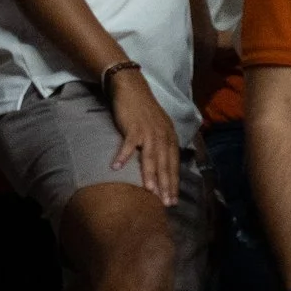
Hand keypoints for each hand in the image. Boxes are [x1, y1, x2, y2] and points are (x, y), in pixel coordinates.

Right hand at [105, 66, 179, 204]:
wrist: (131, 88)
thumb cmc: (144, 109)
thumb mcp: (159, 127)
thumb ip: (163, 144)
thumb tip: (164, 165)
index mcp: (169, 137)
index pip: (173, 165)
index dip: (173, 183)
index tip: (172, 200)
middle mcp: (162, 136)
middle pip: (164, 164)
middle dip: (165, 185)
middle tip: (165, 202)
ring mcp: (148, 131)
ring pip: (150, 157)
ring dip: (149, 174)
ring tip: (148, 191)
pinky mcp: (132, 127)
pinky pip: (128, 144)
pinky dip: (123, 156)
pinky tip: (117, 167)